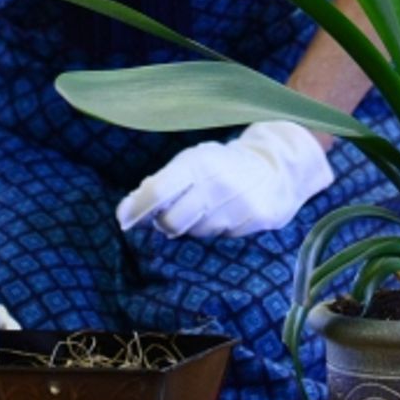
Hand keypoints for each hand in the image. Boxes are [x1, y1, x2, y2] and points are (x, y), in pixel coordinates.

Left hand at [116, 121, 333, 237]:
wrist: (276, 167)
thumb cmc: (223, 165)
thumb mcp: (193, 161)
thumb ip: (162, 183)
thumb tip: (125, 212)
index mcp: (198, 162)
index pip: (159, 191)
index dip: (136, 209)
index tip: (123, 220)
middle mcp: (217, 183)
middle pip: (171, 221)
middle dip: (163, 221)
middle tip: (168, 212)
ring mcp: (237, 203)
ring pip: (195, 232)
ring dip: (192, 224)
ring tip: (204, 206)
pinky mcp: (254, 220)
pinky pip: (220, 237)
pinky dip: (215, 229)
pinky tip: (224, 213)